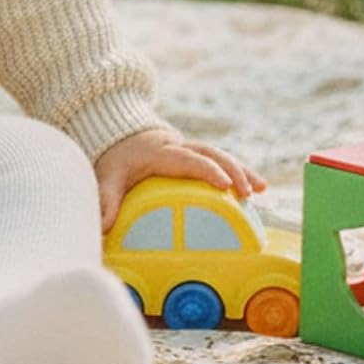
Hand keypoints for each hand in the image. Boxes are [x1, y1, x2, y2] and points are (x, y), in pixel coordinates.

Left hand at [93, 127, 265, 233]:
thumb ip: (107, 199)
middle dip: (232, 171)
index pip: (187, 159)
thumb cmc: (118, 159)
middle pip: (211, 153)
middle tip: (247, 192)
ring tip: (260, 190)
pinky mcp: (199, 156)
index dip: (206, 170)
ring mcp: (191, 149)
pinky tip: (260, 188)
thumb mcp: (109, 176)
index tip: (224, 185)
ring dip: (242, 171)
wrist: (122, 137)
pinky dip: (241, 173)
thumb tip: (103, 226)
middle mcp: (180, 147)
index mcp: (161, 151)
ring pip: (221, 155)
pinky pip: (223, 162)